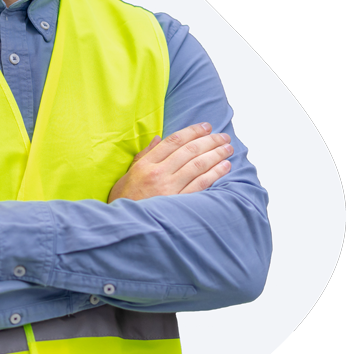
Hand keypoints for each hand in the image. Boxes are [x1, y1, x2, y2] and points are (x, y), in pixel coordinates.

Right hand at [108, 122, 232, 202]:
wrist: (126, 226)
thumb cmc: (125, 199)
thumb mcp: (128, 174)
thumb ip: (144, 155)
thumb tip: (159, 139)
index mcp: (146, 164)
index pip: (173, 141)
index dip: (192, 131)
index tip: (206, 127)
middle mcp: (159, 173)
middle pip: (189, 151)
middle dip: (209, 141)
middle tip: (223, 136)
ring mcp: (170, 188)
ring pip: (198, 165)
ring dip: (216, 154)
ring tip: (228, 148)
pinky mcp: (179, 203)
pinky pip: (201, 184)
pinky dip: (215, 173)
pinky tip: (225, 166)